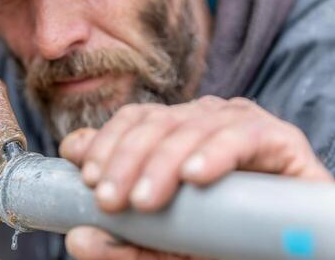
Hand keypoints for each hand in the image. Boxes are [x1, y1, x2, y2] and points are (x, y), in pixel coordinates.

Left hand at [60, 97, 332, 258]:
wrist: (287, 244)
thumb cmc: (222, 238)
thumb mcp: (166, 244)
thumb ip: (125, 242)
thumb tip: (77, 239)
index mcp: (174, 132)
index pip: (132, 120)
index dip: (106, 142)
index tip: (89, 179)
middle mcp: (201, 119)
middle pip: (155, 122)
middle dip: (125, 160)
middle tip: (110, 200)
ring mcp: (236, 122)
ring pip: (189, 127)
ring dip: (161, 163)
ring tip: (144, 200)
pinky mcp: (274, 136)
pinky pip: (240, 136)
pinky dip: (214, 153)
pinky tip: (196, 176)